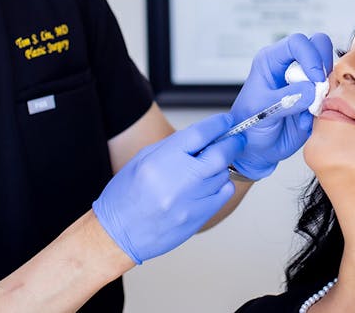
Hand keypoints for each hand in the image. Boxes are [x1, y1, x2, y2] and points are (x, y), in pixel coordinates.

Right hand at [92, 113, 243, 264]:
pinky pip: (223, 194)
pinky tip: (212, 183)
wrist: (118, 233)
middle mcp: (179, 180)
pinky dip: (222, 184)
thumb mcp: (144, 158)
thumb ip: (174, 145)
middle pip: (220, 154)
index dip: (219, 124)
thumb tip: (202, 135)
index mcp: (163, 160)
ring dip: (223, 165)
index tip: (226, 121)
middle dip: (232, 143)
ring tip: (212, 164)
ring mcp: (191, 201)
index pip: (201, 133)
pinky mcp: (198, 217)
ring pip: (223, 174)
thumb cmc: (126, 195)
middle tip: (236, 138)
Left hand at [229, 32, 332, 179]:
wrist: (256, 148)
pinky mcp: (315, 96)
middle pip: (319, 46)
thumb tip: (312, 90)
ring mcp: (304, 80)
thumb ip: (287, 98)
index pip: (297, 43)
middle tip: (318, 90)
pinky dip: (325, 106)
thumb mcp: (262, 109)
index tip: (315, 78)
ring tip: (308, 111)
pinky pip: (332, 93)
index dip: (310, 56)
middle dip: (324, 67)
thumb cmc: (249, 124)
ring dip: (325, 90)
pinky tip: (307, 120)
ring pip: (329, 69)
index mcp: (272, 60)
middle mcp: (290, 66)